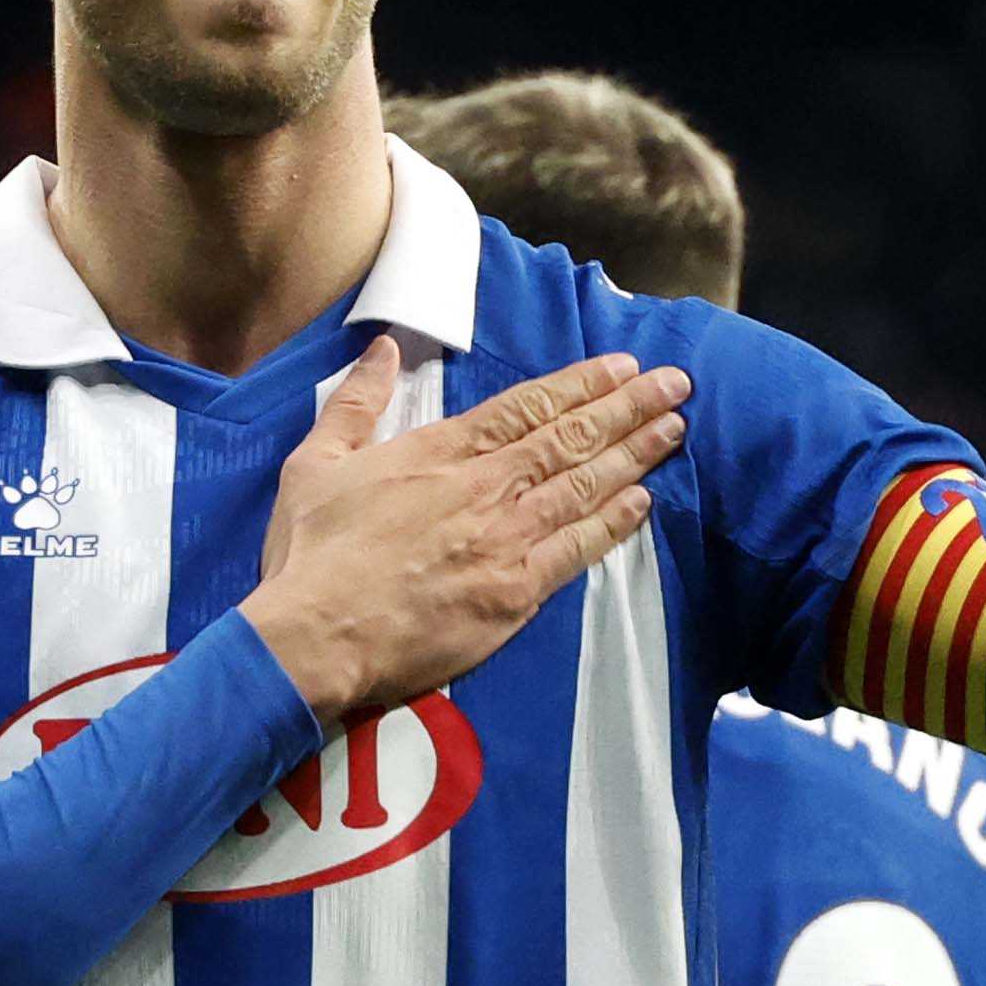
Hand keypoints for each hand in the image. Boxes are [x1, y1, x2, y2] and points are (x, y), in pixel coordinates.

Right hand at [241, 341, 689, 720]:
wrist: (316, 636)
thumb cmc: (310, 554)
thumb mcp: (315, 463)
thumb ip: (355, 402)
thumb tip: (381, 349)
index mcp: (440, 453)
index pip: (525, 407)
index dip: (579, 384)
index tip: (620, 367)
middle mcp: (484, 488)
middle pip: (569, 438)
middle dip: (628, 407)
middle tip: (675, 384)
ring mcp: (505, 541)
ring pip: (584, 487)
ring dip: (634, 455)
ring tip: (674, 428)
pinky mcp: (514, 594)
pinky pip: (577, 550)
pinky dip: (613, 522)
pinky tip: (643, 500)